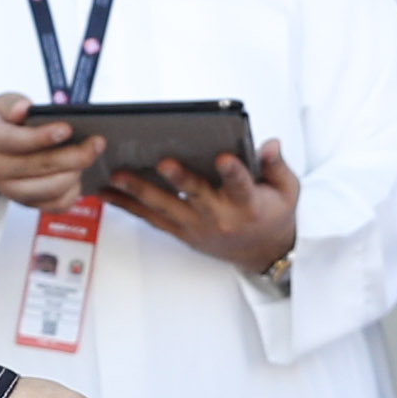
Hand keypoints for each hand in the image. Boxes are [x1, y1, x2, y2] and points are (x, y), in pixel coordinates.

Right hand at [0, 94, 106, 213]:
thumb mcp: (1, 104)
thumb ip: (14, 104)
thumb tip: (24, 109)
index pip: (16, 141)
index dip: (43, 136)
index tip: (67, 129)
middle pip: (39, 167)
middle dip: (73, 155)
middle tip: (96, 143)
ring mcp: (9, 189)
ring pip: (49, 189)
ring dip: (75, 173)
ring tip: (90, 156)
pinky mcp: (24, 202)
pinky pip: (54, 205)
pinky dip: (72, 193)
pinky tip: (80, 175)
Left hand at [101, 140, 301, 272]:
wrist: (264, 253)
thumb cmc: (272, 216)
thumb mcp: (286, 190)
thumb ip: (276, 165)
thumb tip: (269, 144)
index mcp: (248, 204)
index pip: (241, 185)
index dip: (233, 172)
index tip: (224, 159)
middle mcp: (219, 216)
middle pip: (196, 196)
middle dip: (179, 179)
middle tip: (162, 162)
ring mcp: (197, 226)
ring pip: (165, 208)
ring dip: (139, 191)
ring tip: (117, 175)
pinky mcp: (182, 232)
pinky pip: (152, 218)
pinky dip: (129, 206)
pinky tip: (109, 193)